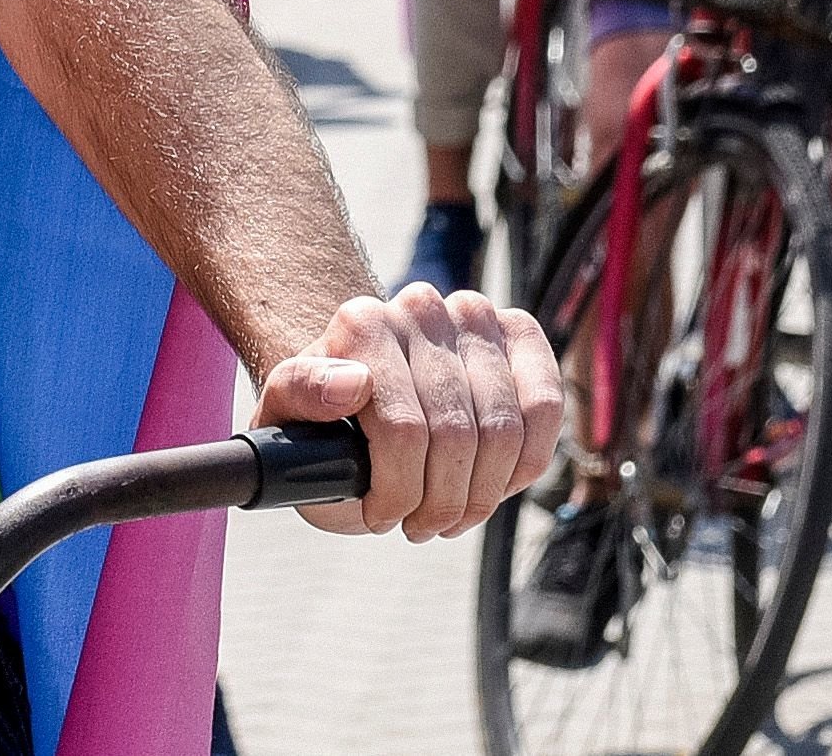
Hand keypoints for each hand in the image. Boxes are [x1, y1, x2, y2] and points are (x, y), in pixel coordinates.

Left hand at [254, 285, 562, 541]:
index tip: (380, 516)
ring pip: (505, 431)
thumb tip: (351, 384)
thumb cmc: (322, 421)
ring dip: (482, 493)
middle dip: (440, 501)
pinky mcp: (519, 333)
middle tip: (418, 524)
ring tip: (451, 513)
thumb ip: (299, 395)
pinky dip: (524, 463)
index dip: (400, 492)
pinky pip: (545, 407)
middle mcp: (421, 306)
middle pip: (456, 437)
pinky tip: (495, 482)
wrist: (361, 400)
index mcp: (362, 322)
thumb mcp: (287, 419)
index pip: (405, 430)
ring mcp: (474, 316)